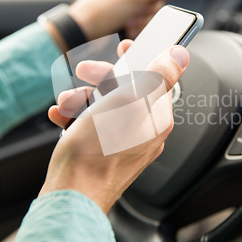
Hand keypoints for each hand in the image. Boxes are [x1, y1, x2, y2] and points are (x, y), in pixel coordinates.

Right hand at [41, 41, 189, 212]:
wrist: (72, 195)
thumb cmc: (98, 151)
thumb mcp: (129, 101)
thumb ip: (158, 76)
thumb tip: (180, 55)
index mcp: (156, 118)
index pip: (155, 79)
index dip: (141, 58)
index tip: (126, 46)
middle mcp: (143, 132)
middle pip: (127, 91)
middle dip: (102, 78)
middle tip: (84, 71)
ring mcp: (122, 143)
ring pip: (105, 107)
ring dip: (82, 97)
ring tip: (67, 102)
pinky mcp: (102, 152)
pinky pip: (92, 125)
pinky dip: (76, 117)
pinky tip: (61, 116)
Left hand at [69, 0, 194, 39]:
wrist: (82, 32)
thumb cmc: (102, 9)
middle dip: (146, 9)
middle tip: (133, 11)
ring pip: (148, 11)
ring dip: (141, 20)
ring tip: (128, 21)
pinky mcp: (122, 14)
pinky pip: (140, 20)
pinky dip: (136, 26)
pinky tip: (126, 27)